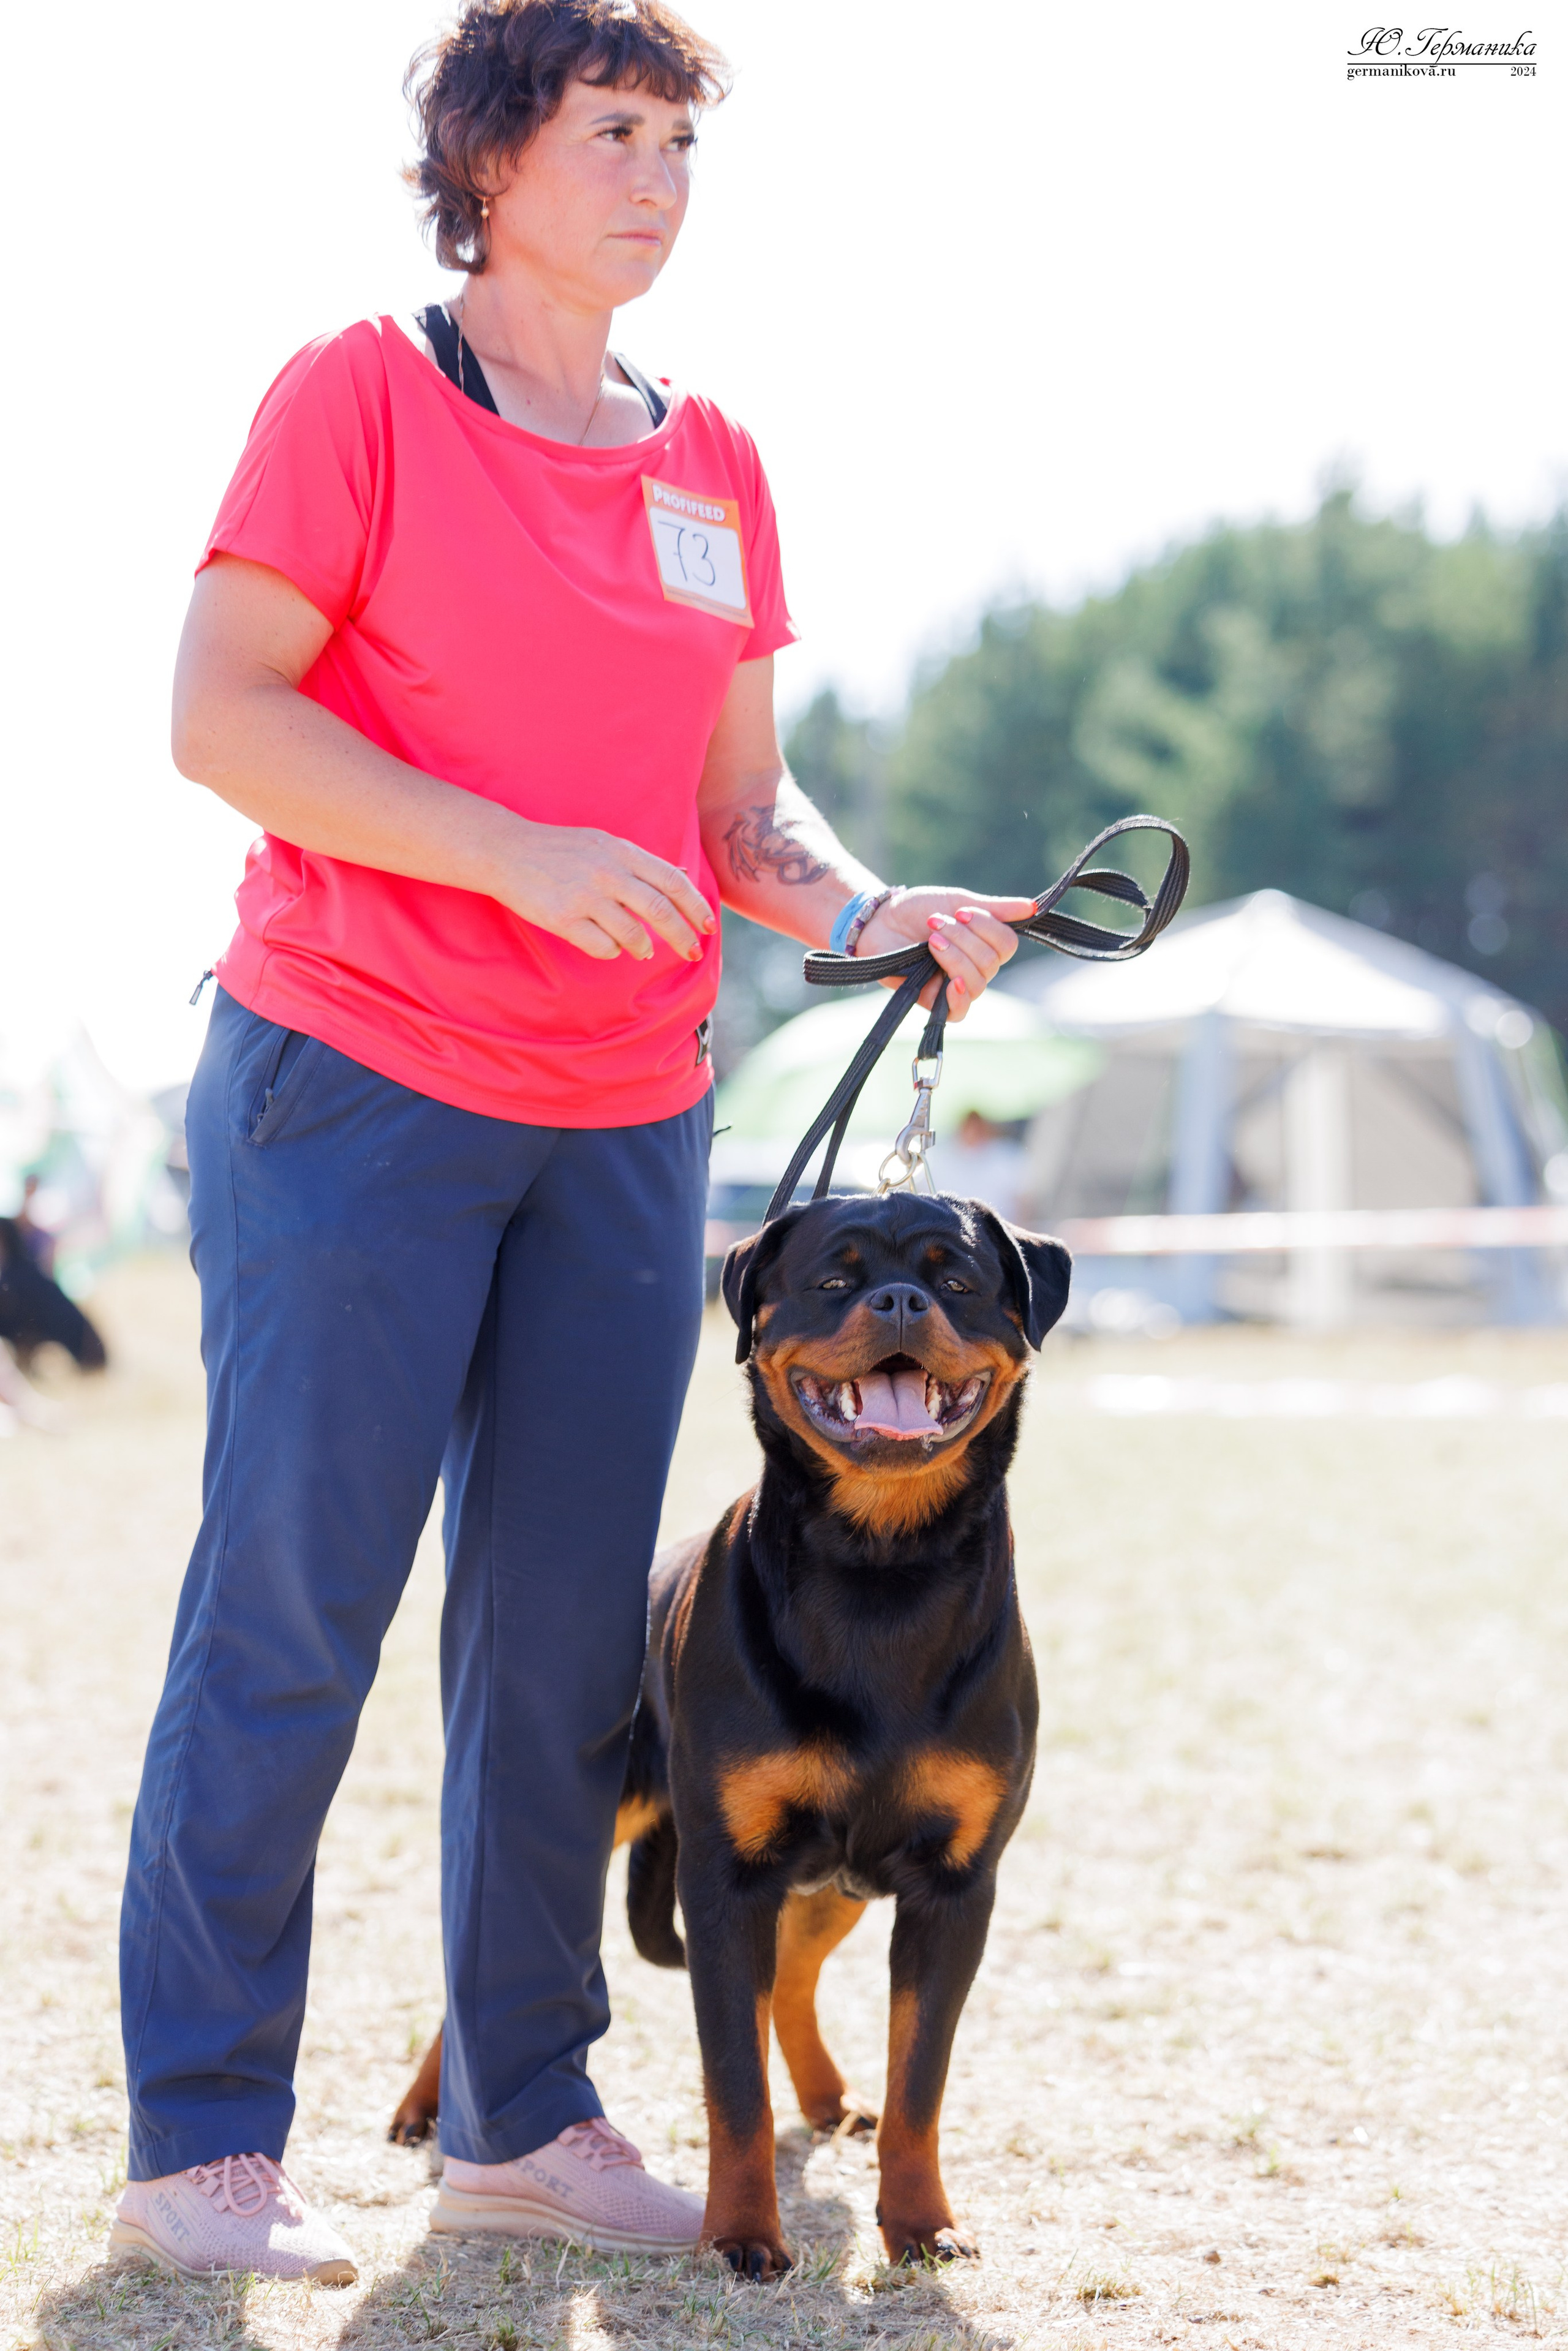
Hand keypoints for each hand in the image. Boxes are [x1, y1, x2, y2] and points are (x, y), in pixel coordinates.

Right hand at [496, 819, 714, 960]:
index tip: (709, 927)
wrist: (508, 851)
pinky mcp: (563, 919)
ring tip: (643, 951)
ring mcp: (585, 896)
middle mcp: (607, 872)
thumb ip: (642, 862)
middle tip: (692, 953)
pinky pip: (603, 947)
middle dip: (682, 936)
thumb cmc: (561, 849)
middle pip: (660, 911)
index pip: (673, 882)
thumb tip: (683, 877)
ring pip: (633, 935)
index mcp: (622, 852)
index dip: (696, 907)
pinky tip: (608, 945)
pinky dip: (613, 952)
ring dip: (644, 948)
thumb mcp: (605, 844)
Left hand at [854, 888, 1033, 1021]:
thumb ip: (995, 908)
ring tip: (931, 939)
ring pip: (977, 982)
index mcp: (984, 944)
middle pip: (991, 963)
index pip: (1006, 946)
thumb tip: (1032, 906)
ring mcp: (955, 986)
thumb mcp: (957, 901)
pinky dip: (959, 996)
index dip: (987, 928)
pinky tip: (951, 982)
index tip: (961, 912)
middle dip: (963, 939)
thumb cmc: (918, 910)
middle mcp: (975, 968)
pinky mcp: (934, 1002)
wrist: (879, 921)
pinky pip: (960, 1011)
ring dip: (954, 956)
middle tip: (935, 923)